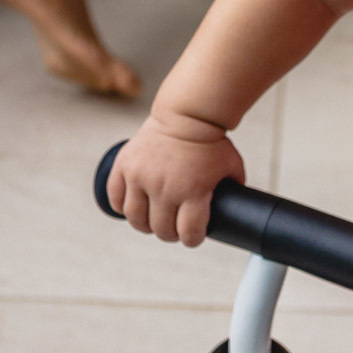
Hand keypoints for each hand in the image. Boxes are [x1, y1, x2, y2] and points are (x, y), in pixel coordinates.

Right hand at [107, 116, 244, 245]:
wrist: (187, 114)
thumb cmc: (211, 141)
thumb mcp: (231, 167)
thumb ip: (233, 189)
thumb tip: (237, 209)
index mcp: (192, 190)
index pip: (188, 233)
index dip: (192, 239)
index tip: (192, 236)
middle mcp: (165, 187)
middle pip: (161, 230)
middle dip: (170, 233)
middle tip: (173, 227)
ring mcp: (142, 176)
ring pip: (136, 219)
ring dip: (145, 224)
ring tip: (153, 219)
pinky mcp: (125, 166)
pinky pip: (116, 197)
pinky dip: (122, 206)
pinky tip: (134, 205)